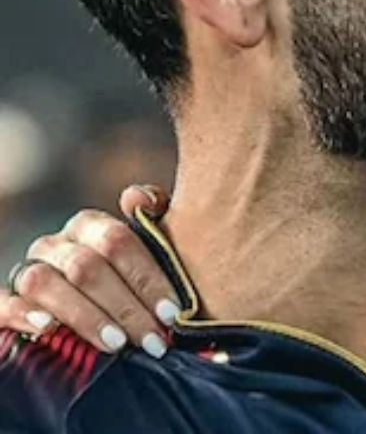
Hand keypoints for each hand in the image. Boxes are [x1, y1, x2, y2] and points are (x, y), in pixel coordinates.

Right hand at [0, 185, 177, 357]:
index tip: (173, 313)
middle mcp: (56, 244)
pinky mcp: (5, 302)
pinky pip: (4, 303)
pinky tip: (48, 328)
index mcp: (90, 226)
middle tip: (154, 340)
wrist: (96, 306)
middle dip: (126, 307)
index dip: (147, 278)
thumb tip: (135, 198)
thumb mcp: (152, 250)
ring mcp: (28, 271)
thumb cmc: (132, 281)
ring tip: (118, 343)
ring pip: (46, 283)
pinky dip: (21, 313)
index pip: (118, 241)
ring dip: (86, 316)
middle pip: (86, 266)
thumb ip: (153, 215)